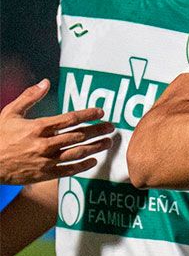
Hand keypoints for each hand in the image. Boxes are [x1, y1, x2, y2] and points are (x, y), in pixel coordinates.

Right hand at [0, 79, 114, 184]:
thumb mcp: (10, 112)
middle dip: (97, 130)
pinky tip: (93, 161)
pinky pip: (68, 170)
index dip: (87, 114)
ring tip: (107, 142)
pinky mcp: (44, 173)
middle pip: (78, 135)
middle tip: (111, 127)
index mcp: (38, 127)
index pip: (69, 119)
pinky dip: (83, 166)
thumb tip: (45, 82)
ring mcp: (46, 160)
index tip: (100, 112)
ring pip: (77, 153)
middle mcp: (44, 144)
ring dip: (95, 147)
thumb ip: (29, 96)